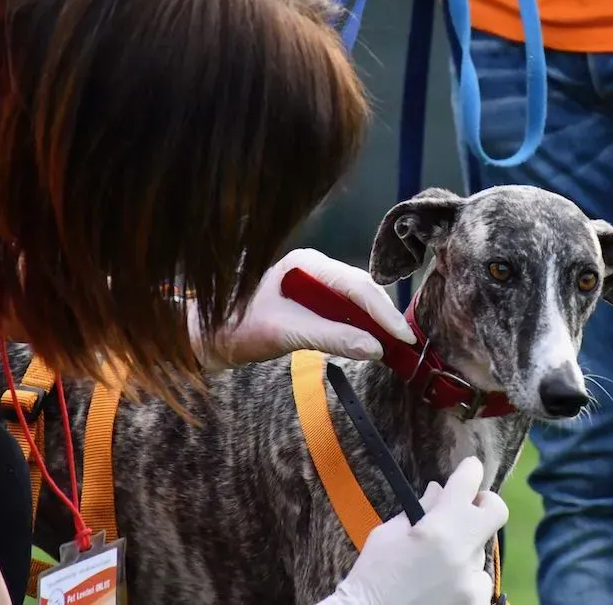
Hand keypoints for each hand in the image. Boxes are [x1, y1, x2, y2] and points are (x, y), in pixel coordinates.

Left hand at [191, 248, 415, 367]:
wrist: (206, 337)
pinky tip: (371, 344)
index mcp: (306, 263)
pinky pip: (346, 311)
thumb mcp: (285, 333)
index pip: (356, 284)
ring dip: (375, 323)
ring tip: (395, 347)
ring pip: (357, 300)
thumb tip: (375, 348)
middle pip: (362, 289)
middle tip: (406, 345)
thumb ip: (331, 337)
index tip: (403, 336)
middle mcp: (314, 267)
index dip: (383, 312)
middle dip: (384, 317)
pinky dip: (361, 327)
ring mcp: (314, 283)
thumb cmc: (236, 328)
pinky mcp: (313, 300)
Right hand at [321, 457, 507, 604]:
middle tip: (466, 509)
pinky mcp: (476, 604)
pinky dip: (463, 579)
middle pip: (496, 512)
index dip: (470, 470)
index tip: (469, 469)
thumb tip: (440, 491)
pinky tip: (441, 586)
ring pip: (480, 551)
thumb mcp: (388, 534)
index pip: (468, 483)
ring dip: (464, 550)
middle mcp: (463, 553)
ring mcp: (473, 582)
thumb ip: (420, 509)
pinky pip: (478, 581)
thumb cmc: (373, 575)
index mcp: (439, 528)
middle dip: (484, 504)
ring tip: (437, 565)